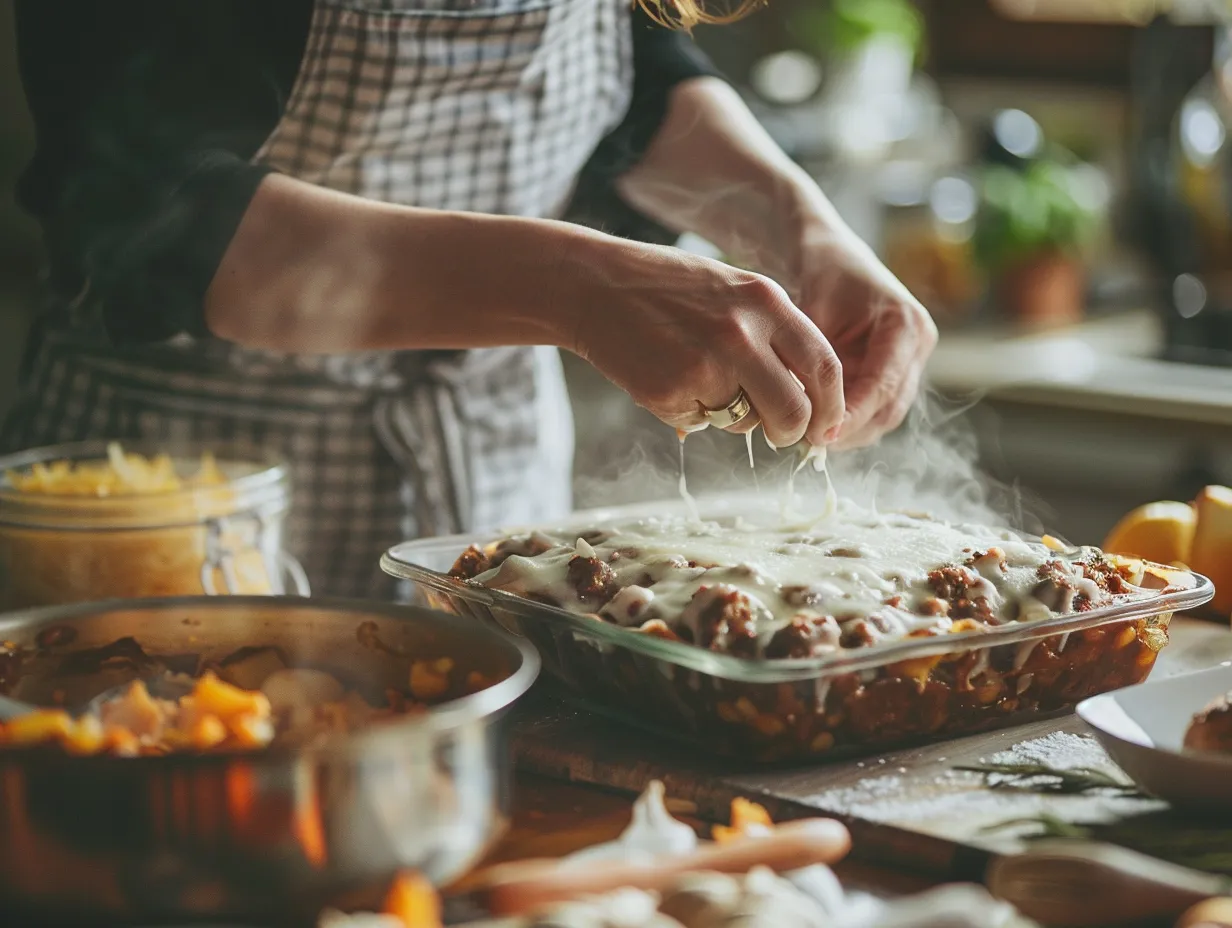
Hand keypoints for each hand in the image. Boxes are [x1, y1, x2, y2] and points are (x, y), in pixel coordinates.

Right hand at [564, 239, 844, 447]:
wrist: (596, 286)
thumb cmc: (668, 290)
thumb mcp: (735, 292)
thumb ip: (774, 334)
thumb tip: (810, 396)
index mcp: (766, 302)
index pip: (825, 366)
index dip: (833, 406)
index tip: (825, 425)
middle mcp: (742, 334)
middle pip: (795, 411)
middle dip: (792, 432)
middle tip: (782, 435)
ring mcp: (706, 366)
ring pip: (747, 422)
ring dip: (735, 417)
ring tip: (704, 382)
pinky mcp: (672, 392)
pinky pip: (702, 423)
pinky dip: (692, 413)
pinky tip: (670, 378)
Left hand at [796, 231, 937, 448]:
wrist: (828, 252)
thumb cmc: (821, 272)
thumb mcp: (814, 311)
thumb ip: (814, 361)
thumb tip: (802, 411)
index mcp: (907, 325)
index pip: (883, 386)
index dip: (853, 416)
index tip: (820, 435)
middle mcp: (917, 345)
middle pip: (890, 409)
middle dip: (850, 431)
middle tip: (809, 443)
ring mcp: (909, 361)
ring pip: (884, 415)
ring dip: (849, 432)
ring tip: (809, 439)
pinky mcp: (892, 371)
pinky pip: (873, 407)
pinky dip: (847, 420)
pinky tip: (816, 426)